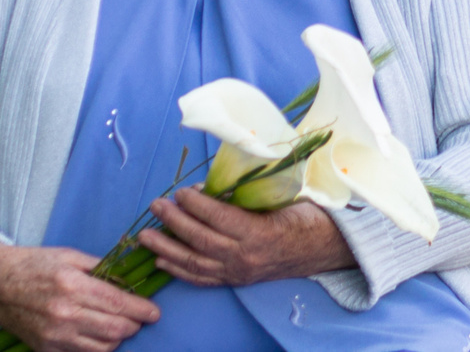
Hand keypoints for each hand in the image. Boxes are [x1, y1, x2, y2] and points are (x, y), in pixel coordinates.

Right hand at [0, 239, 160, 351]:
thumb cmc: (33, 265)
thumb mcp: (68, 255)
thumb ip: (99, 268)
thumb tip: (126, 278)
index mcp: (71, 285)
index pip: (117, 303)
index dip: (141, 309)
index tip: (154, 312)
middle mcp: (64, 313)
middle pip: (114, 330)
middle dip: (134, 325)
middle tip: (141, 318)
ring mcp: (55, 335)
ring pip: (102, 348)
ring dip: (118, 338)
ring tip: (121, 326)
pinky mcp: (47, 349)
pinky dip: (98, 347)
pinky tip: (99, 335)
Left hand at [137, 189, 354, 285]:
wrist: (323, 247)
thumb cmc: (302, 214)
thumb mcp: (278, 197)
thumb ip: (242, 194)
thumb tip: (206, 189)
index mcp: (259, 232)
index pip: (219, 218)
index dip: (196, 205)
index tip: (180, 191)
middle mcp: (246, 257)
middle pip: (201, 240)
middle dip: (174, 222)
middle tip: (156, 205)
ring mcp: (240, 272)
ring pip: (196, 263)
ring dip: (167, 249)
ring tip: (146, 236)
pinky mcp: (237, 280)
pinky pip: (203, 279)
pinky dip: (179, 271)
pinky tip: (161, 262)